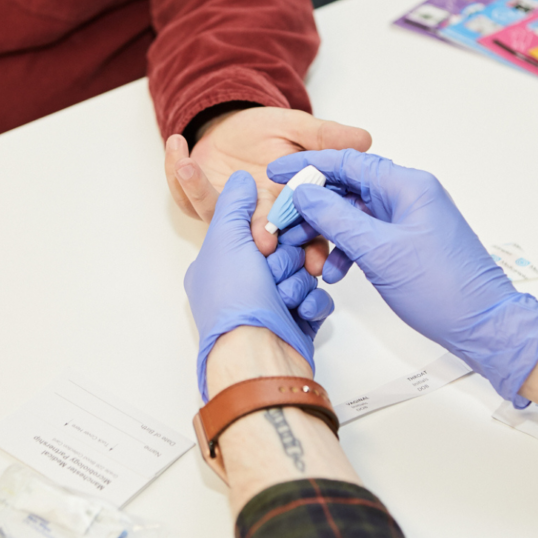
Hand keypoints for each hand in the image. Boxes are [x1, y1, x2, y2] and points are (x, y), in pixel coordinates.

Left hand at [165, 107, 371, 273]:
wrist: (233, 128)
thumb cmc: (268, 133)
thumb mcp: (299, 128)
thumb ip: (326, 137)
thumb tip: (365, 139)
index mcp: (288, 207)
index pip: (307, 235)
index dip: (313, 250)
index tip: (317, 261)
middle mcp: (257, 218)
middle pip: (263, 237)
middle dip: (262, 238)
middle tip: (263, 241)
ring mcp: (226, 215)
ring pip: (218, 218)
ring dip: (203, 194)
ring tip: (192, 168)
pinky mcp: (199, 203)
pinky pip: (185, 195)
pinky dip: (177, 171)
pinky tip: (177, 143)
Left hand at [185, 170, 333, 400]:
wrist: (257, 358)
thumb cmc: (235, 303)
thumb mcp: (226, 239)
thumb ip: (235, 203)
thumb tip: (242, 180)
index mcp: (221, 264)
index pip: (256, 229)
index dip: (272, 229)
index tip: (277, 234)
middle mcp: (243, 285)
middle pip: (285, 250)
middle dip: (287, 260)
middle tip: (276, 271)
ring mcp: (269, 306)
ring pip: (303, 273)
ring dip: (298, 283)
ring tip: (285, 297)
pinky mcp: (295, 323)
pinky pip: (316, 299)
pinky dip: (312, 303)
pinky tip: (301, 310)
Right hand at [267, 150, 537, 405]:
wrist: (482, 325)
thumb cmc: (443, 288)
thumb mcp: (379, 251)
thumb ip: (336, 218)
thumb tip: (305, 193)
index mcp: (407, 185)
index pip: (347, 162)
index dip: (307, 166)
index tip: (276, 172)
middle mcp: (408, 195)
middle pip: (347, 187)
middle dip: (312, 205)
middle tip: (283, 221)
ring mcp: (408, 219)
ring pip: (353, 214)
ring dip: (327, 232)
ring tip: (305, 251)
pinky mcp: (406, 242)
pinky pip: (366, 236)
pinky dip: (345, 250)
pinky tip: (333, 271)